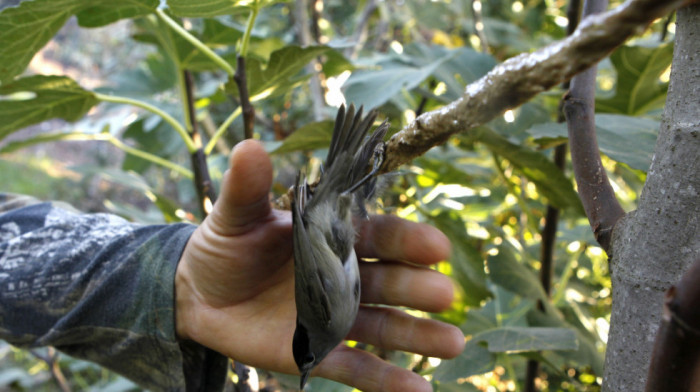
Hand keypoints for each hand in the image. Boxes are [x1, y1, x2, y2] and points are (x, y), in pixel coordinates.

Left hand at [175, 140, 464, 391]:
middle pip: (389, 281)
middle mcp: (343, 277)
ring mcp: (334, 317)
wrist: (198, 293)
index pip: (378, 236)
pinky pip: (357, 369)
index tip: (437, 246)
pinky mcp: (318, 352)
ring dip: (419, 335)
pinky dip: (387, 382)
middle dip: (417, 287)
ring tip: (453, 343)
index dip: (407, 240)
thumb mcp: (235, 216)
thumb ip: (248, 188)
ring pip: (385, 326)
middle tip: (444, 294)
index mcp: (332, 238)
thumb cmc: (224, 246)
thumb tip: (249, 146)